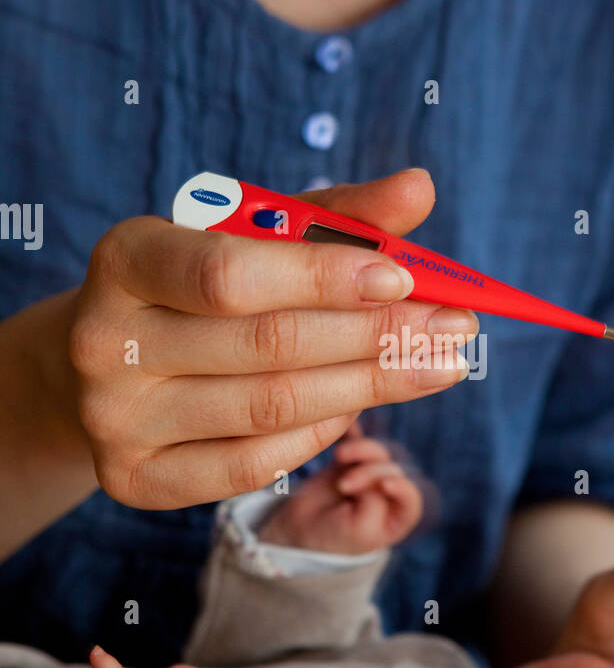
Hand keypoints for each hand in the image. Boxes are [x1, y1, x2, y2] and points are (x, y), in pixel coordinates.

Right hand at [68, 169, 474, 507]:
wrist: (106, 360)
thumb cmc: (195, 285)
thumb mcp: (251, 235)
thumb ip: (333, 215)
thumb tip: (418, 189)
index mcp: (127, 259)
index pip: (230, 275)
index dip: (323, 277)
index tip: (404, 279)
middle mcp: (106, 341)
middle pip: (266, 346)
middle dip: (376, 337)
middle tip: (454, 328)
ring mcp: (114, 418)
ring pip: (270, 408)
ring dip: (370, 386)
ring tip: (436, 364)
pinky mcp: (134, 478)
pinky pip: (252, 464)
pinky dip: (320, 433)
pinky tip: (362, 405)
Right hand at [258, 420, 424, 553]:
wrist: (300, 528)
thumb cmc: (335, 536)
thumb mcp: (360, 530)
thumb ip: (375, 503)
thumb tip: (372, 472)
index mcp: (399, 516)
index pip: (411, 498)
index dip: (403, 488)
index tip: (385, 484)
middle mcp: (390, 492)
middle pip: (392, 470)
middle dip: (369, 474)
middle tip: (343, 485)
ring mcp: (370, 473)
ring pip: (377, 452)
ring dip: (362, 449)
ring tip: (340, 455)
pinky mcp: (351, 459)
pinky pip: (356, 439)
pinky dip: (353, 431)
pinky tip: (349, 422)